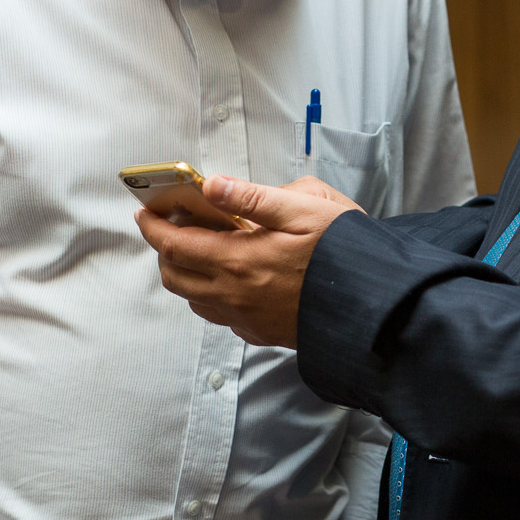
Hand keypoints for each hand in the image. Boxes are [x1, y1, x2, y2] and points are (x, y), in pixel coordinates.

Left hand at [134, 174, 361, 347]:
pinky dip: (211, 296)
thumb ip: (252, 198)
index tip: (144, 213)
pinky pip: (221, 316)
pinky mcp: (262, 333)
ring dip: (186, 274)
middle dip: (163, 251)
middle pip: (174, 276)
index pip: (175, 245)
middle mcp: (235, 295)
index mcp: (239, 261)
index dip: (153, 227)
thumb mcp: (305, 209)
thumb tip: (213, 187)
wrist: (375, 305)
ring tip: (200, 250)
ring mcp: (247, 318)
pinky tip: (232, 278)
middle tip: (170, 228)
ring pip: (194, 300)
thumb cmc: (345, 254)